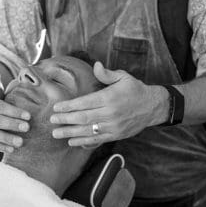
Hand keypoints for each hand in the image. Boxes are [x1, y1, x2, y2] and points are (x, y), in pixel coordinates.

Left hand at [49, 62, 164, 146]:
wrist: (153, 106)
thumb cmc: (136, 90)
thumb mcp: (124, 77)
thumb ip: (107, 74)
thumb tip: (96, 65)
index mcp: (110, 97)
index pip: (85, 102)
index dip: (69, 106)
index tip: (56, 108)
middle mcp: (111, 113)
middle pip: (83, 117)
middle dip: (65, 120)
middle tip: (52, 120)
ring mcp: (113, 126)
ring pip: (88, 130)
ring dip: (70, 133)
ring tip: (56, 134)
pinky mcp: (116, 134)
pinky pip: (97, 139)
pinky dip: (84, 141)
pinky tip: (72, 141)